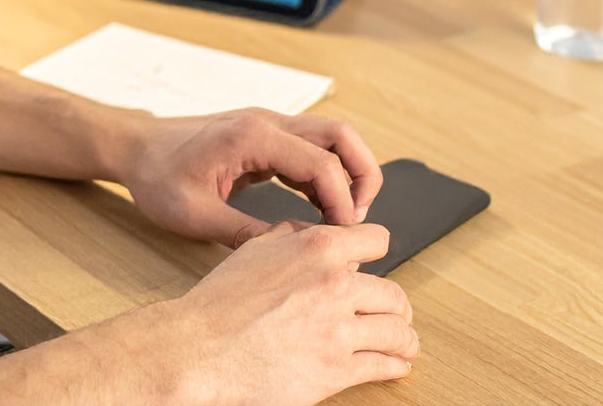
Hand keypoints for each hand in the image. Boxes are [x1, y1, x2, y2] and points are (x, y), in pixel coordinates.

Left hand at [118, 108, 381, 246]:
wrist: (134, 148)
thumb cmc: (156, 176)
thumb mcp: (194, 215)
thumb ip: (246, 233)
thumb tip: (293, 250)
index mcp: (252, 136)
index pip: (322, 163)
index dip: (342, 202)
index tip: (344, 238)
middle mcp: (267, 123)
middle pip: (341, 136)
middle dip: (363, 176)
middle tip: (358, 221)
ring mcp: (267, 126)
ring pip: (331, 139)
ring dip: (348, 175)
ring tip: (343, 221)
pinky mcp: (264, 138)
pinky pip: (310, 151)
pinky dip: (325, 177)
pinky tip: (320, 211)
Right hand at [153, 221, 416, 405]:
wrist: (198, 350)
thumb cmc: (218, 304)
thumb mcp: (254, 250)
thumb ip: (290, 235)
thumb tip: (313, 232)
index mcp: (317, 250)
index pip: (377, 241)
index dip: (377, 254)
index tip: (378, 266)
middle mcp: (335, 285)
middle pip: (395, 293)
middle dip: (396, 306)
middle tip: (395, 314)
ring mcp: (339, 329)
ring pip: (398, 331)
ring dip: (404, 338)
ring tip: (403, 344)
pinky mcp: (337, 369)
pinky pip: (384, 365)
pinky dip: (395, 366)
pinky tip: (394, 365)